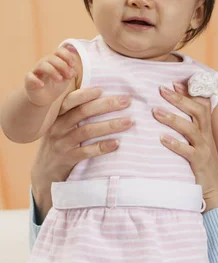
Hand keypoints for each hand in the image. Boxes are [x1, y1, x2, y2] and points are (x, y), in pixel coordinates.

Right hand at [24, 47, 77, 106]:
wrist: (43, 99)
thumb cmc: (55, 86)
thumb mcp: (65, 79)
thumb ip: (70, 72)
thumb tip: (73, 69)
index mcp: (54, 61)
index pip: (59, 52)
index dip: (67, 55)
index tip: (73, 64)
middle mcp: (44, 63)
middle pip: (52, 58)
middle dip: (62, 65)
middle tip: (69, 76)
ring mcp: (36, 71)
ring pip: (42, 65)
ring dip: (52, 71)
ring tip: (59, 79)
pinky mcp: (29, 80)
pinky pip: (30, 77)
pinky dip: (35, 80)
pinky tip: (41, 85)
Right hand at [31, 87, 132, 220]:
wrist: (44, 173)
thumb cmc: (59, 145)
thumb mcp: (61, 128)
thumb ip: (75, 115)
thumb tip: (102, 98)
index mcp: (57, 116)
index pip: (70, 100)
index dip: (86, 94)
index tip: (103, 89)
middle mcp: (58, 127)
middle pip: (83, 112)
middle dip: (107, 105)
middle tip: (127, 101)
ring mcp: (62, 144)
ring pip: (87, 130)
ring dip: (110, 125)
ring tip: (129, 121)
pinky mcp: (67, 159)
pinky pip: (86, 152)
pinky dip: (102, 147)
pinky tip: (116, 143)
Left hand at [152, 82, 217, 210]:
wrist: (217, 192)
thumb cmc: (202, 167)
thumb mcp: (199, 145)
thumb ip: (189, 131)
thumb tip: (170, 116)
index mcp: (205, 130)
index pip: (202, 105)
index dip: (190, 93)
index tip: (174, 82)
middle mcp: (207, 137)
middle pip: (197, 111)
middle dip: (180, 99)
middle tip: (161, 89)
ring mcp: (204, 150)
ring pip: (191, 129)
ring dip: (173, 118)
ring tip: (155, 111)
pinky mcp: (200, 163)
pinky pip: (187, 152)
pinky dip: (174, 144)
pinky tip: (162, 139)